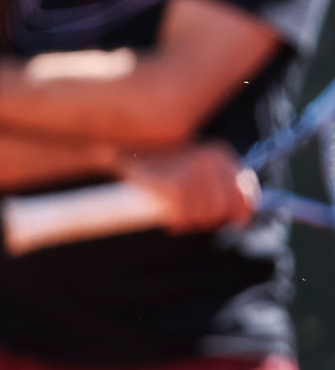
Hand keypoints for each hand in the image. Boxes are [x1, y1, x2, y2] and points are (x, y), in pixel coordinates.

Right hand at [118, 142, 259, 233]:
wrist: (124, 145)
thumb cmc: (161, 159)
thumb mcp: (196, 160)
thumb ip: (219, 181)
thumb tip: (240, 216)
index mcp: (220, 155)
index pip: (245, 193)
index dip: (241, 213)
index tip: (234, 222)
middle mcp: (210, 162)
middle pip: (222, 209)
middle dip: (210, 221)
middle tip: (194, 221)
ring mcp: (190, 173)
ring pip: (203, 216)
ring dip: (191, 224)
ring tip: (179, 219)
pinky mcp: (171, 185)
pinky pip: (182, 217)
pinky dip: (177, 224)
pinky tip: (171, 223)